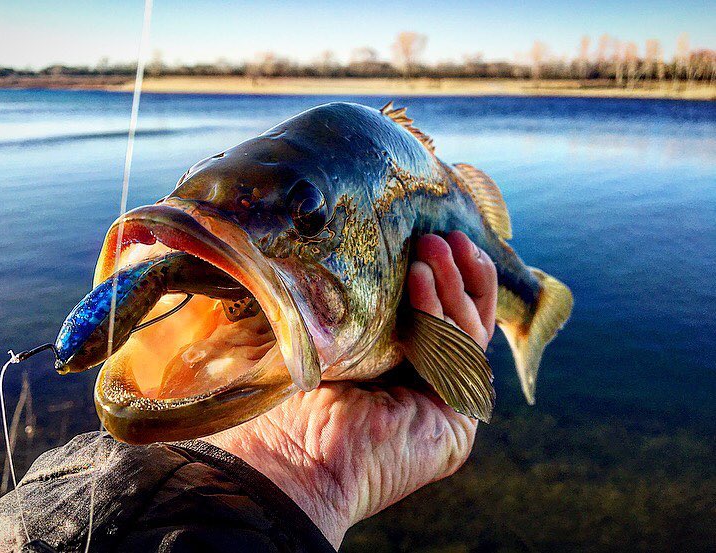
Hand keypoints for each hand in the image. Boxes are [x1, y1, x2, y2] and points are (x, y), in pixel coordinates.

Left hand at [205, 232, 497, 547]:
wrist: (285, 459)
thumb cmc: (287, 399)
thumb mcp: (321, 334)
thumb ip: (346, 300)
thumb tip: (339, 242)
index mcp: (395, 370)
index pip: (436, 318)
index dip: (446, 278)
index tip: (438, 236)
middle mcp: (423, 388)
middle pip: (464, 323)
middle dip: (456, 275)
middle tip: (439, 237)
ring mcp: (442, 407)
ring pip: (467, 336)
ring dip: (450, 287)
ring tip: (428, 248)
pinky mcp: (456, 425)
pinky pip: (459, 359)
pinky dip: (441, 317)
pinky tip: (418, 281)